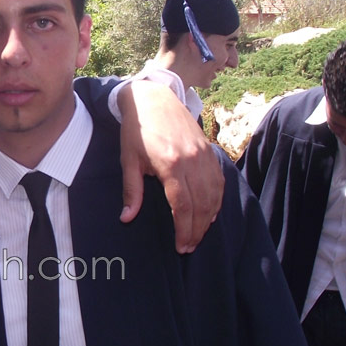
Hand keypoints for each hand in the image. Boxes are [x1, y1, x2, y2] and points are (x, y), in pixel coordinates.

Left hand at [117, 81, 223, 251]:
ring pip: (214, 194)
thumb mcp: (129, 161)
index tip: (181, 246)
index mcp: (171, 165)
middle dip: (196, 230)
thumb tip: (127, 218)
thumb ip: (131, 191)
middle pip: (201, 205)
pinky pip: (218, 181)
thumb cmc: (136, 131)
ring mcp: (204, 155)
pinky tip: (209, 213)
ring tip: (198, 234)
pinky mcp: (209, 150)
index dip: (183, 230)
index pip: (182, 206)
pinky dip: (217, 199)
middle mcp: (192, 161)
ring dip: (208, 218)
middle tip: (188, 247)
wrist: (153, 98)